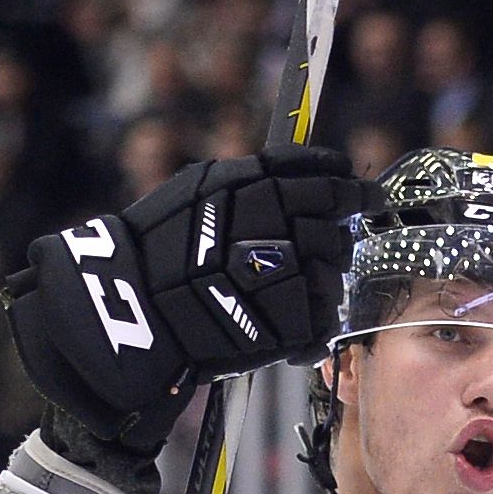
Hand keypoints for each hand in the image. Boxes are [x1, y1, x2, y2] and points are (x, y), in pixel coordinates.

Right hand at [3, 148, 369, 459]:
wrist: (132, 308)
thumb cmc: (161, 248)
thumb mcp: (199, 189)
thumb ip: (254, 179)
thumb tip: (308, 170)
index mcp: (255, 185)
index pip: (324, 175)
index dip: (347, 184)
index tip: (360, 193)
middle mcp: (275, 223)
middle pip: (336, 224)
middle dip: (337, 235)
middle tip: (329, 245)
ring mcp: (286, 274)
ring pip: (334, 272)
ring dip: (321, 279)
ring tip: (286, 290)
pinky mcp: (290, 321)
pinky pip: (324, 318)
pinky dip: (312, 322)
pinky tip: (287, 322)